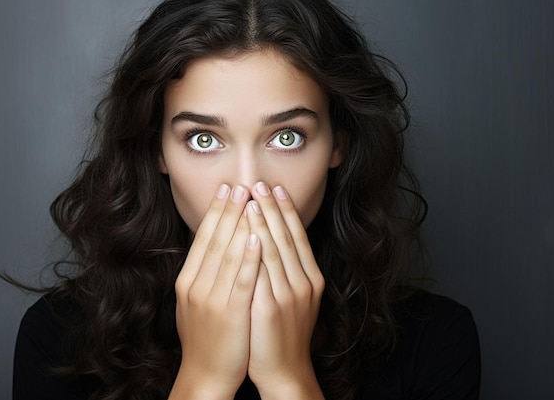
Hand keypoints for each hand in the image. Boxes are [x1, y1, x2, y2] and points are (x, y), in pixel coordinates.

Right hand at [170, 184, 261, 399]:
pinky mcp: (230, 312)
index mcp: (187, 282)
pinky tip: (257, 237)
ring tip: (251, 200)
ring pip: (228, 254)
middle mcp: (196, 286)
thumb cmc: (206, 338)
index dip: (215, 213)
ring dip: (240, 224)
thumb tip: (213, 245)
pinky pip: (241, 279)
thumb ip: (202, 274)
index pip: (203, 240)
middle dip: (228, 210)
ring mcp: (212, 299)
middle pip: (214, 240)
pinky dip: (249, 256)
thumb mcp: (195, 303)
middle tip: (239, 184)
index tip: (226, 190)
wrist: (206, 375)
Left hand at [245, 182, 324, 399]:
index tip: (275, 188)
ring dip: (261, 221)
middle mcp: (303, 283)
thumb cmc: (282, 333)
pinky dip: (252, 249)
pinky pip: (259, 272)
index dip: (286, 211)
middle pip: (286, 237)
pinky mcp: (269, 308)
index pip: (297, 237)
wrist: (284, 371)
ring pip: (274, 250)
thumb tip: (270, 242)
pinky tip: (243, 232)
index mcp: (310, 279)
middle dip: (272, 207)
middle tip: (259, 182)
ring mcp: (288, 295)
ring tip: (249, 198)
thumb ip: (286, 272)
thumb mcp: (293, 299)